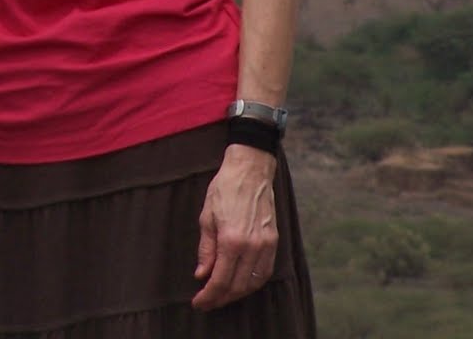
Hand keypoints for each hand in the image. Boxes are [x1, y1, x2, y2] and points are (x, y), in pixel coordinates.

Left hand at [191, 144, 278, 310]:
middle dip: (221, 298)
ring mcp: (266, 244)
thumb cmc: (224, 189)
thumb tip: (202, 275)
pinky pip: (265, 271)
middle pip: (237, 286)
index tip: (198, 303)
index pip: (220, 280)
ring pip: (253, 282)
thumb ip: (206, 250)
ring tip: (222, 295)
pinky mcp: (274, 240)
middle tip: (207, 302)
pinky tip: (242, 283)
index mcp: (231, 240)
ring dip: (237, 293)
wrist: (250, 169)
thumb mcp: (207, 217)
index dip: (208, 296)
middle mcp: (252, 246)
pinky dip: (253, 282)